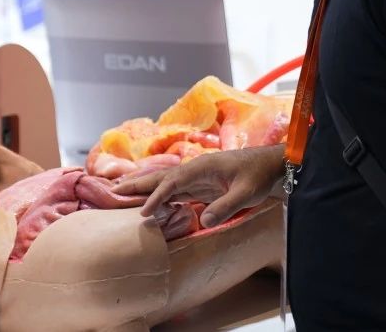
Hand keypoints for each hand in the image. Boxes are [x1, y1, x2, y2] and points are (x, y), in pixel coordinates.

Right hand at [111, 145, 284, 227]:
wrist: (272, 166)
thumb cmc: (259, 176)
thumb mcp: (247, 193)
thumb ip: (225, 206)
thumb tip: (202, 219)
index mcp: (201, 167)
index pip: (171, 183)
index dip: (156, 197)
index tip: (142, 213)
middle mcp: (194, 170)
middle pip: (160, 177)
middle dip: (137, 184)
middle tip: (113, 191)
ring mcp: (196, 177)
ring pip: (164, 183)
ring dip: (144, 189)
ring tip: (121, 195)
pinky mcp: (200, 185)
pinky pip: (174, 191)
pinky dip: (158, 197)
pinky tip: (149, 206)